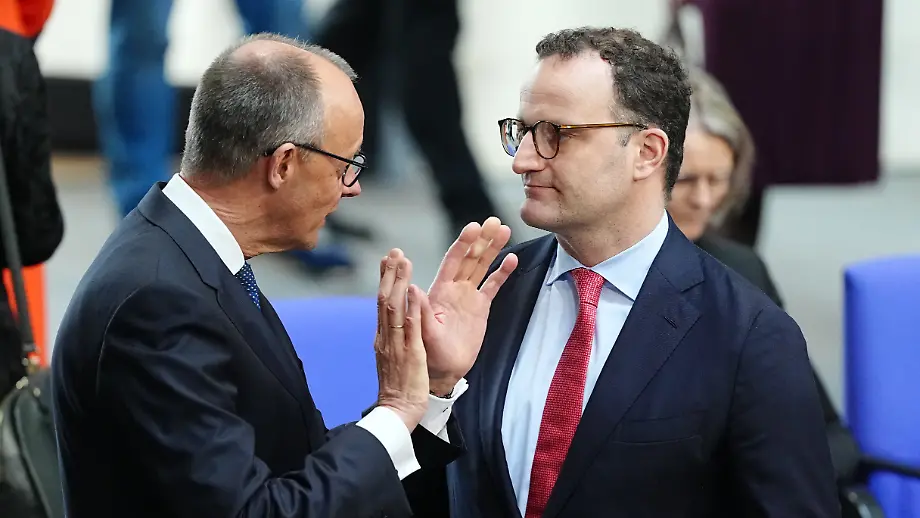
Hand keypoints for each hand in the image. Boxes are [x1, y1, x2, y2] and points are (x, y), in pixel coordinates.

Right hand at [374, 249, 428, 430]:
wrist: (396, 413)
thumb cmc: (399, 388)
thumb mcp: (393, 358)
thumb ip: (393, 339)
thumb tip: (393, 322)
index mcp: (383, 338)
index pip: (382, 303)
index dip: (385, 279)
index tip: (389, 259)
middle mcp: (386, 338)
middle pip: (384, 300)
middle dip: (390, 273)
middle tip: (395, 251)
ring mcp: (396, 345)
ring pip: (393, 309)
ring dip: (398, 283)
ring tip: (403, 262)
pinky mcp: (410, 355)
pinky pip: (408, 329)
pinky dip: (409, 309)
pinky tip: (412, 292)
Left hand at [421, 217, 518, 394]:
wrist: (443, 371)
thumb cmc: (428, 353)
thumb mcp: (423, 333)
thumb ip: (422, 311)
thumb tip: (415, 287)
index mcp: (439, 291)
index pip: (452, 261)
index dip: (463, 244)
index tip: (473, 227)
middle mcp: (454, 289)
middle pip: (470, 258)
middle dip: (482, 239)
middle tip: (495, 221)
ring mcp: (468, 296)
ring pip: (482, 266)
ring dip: (493, 248)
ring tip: (505, 230)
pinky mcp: (481, 308)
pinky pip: (493, 285)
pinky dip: (502, 272)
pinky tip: (512, 258)